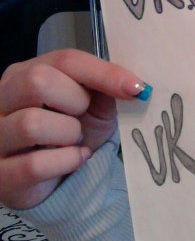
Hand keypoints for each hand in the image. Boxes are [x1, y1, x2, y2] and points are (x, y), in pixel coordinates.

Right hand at [0, 49, 149, 210]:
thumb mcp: (93, 106)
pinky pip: (34, 164)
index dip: (103, 72)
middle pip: (37, 81)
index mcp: (24, 73)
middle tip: (83, 116)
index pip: (64, 60)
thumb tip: (134, 86)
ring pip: (31, 123)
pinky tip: (73, 160)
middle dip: (75, 101)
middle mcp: (1, 99)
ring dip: (68, 135)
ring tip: (74, 140)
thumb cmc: (72, 133)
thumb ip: (105, 89)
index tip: (136, 89)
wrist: (57, 180)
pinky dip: (65, 162)